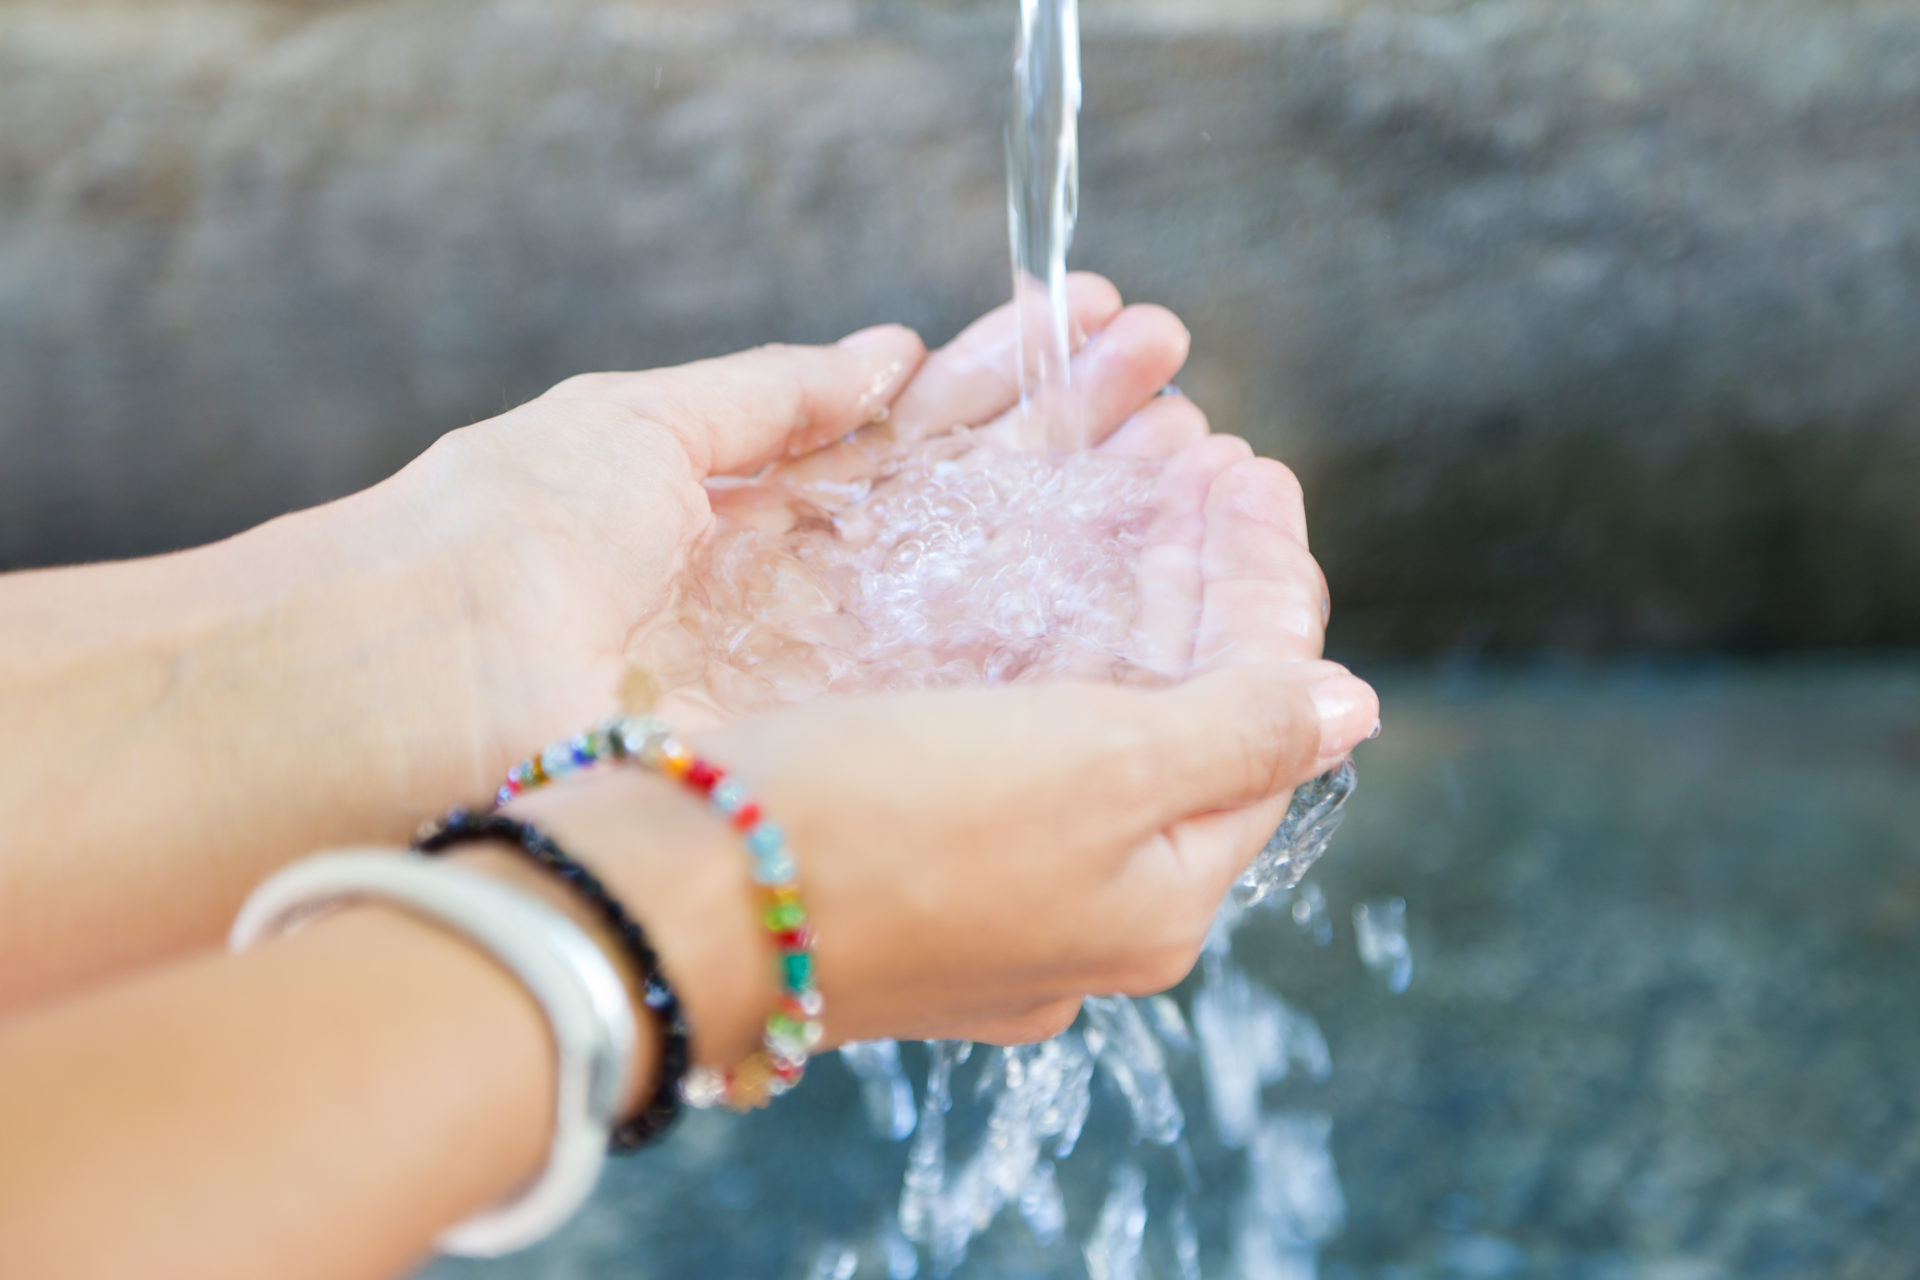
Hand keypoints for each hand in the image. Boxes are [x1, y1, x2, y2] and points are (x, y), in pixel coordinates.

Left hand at [385, 274, 1196, 779]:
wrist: (416, 689)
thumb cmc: (502, 535)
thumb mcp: (640, 425)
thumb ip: (774, 396)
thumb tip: (887, 356)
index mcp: (772, 506)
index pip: (925, 429)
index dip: (1015, 376)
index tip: (1100, 322)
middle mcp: (824, 597)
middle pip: (982, 508)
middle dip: (1083, 439)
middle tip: (1179, 386)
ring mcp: (842, 676)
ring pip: (1004, 591)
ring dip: (1100, 520)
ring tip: (1199, 455)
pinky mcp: (849, 746)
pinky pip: (980, 683)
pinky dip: (1071, 627)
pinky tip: (1152, 565)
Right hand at [506, 451, 1375, 1059]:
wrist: (663, 906)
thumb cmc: (883, 829)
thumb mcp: (1095, 771)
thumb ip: (1235, 731)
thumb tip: (1349, 706)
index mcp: (1159, 897)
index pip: (1261, 715)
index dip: (1265, 583)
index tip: (1251, 467)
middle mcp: (1087, 908)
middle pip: (1179, 715)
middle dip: (1193, 576)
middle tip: (1199, 455)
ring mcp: (994, 889)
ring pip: (1091, 718)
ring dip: (1119, 595)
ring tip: (1129, 481)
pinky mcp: (908, 858)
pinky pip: (1007, 735)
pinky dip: (1033, 640)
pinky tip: (1024, 571)